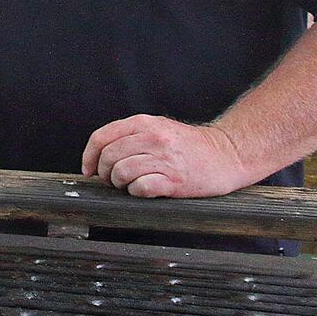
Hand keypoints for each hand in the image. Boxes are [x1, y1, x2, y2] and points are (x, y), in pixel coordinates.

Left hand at [81, 115, 248, 197]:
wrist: (227, 155)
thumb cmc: (188, 146)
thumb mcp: (157, 128)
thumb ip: (129, 136)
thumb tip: (97, 155)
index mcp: (144, 123)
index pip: (101, 137)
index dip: (89, 156)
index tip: (89, 170)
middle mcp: (153, 138)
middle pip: (109, 157)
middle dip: (105, 173)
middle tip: (114, 180)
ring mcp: (165, 159)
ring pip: (121, 173)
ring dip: (120, 184)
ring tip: (130, 184)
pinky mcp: (176, 180)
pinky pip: (141, 188)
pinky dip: (136, 192)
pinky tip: (145, 189)